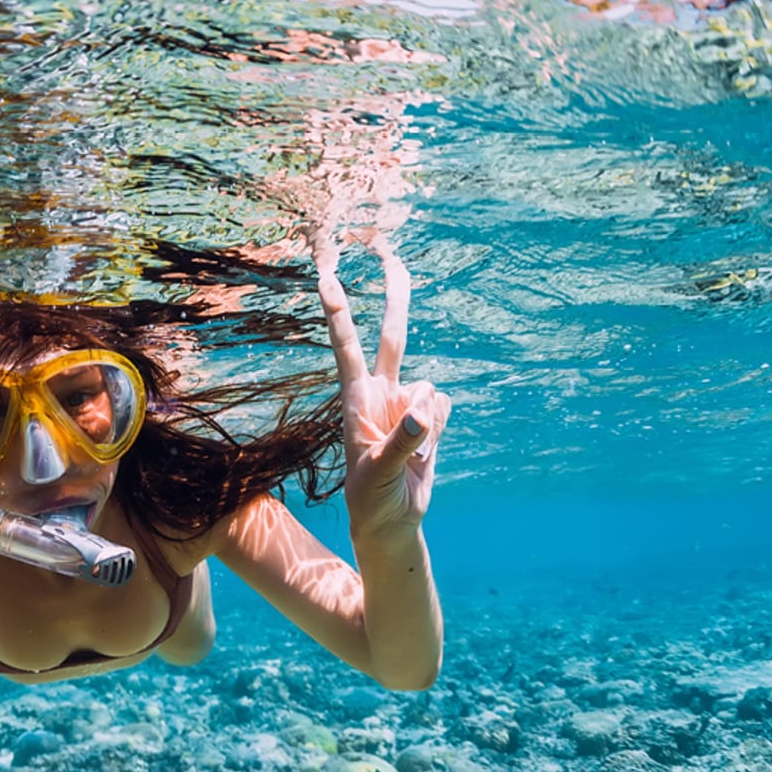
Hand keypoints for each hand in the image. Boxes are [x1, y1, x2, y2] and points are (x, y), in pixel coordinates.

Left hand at [313, 230, 450, 537]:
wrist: (392, 521)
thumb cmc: (372, 499)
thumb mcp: (380, 474)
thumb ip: (403, 440)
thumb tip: (424, 405)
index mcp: (357, 400)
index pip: (347, 348)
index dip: (340, 314)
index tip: (327, 278)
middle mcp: (382, 393)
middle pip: (394, 336)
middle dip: (396, 295)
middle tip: (390, 251)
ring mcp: (407, 403)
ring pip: (429, 389)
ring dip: (427, 424)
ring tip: (408, 457)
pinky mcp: (430, 416)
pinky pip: (444, 407)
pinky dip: (439, 430)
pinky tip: (424, 451)